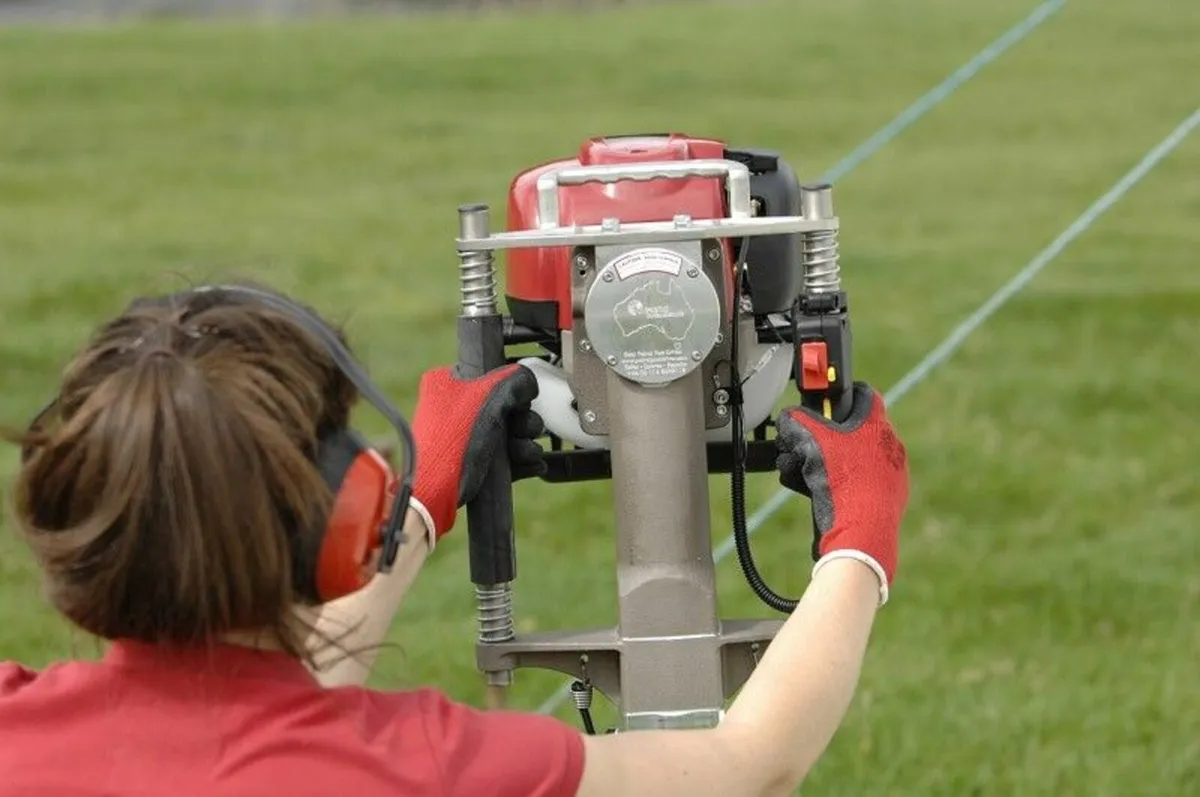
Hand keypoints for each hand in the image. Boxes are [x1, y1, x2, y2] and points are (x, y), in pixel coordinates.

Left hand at [409, 363, 545, 540]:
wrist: (435, 492)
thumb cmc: (454, 440)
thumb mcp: (489, 396)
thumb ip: (517, 380)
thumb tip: (529, 383)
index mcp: (449, 383)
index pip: (493, 377)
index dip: (513, 390)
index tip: (519, 402)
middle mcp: (456, 408)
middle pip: (508, 408)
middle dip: (524, 422)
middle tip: (522, 430)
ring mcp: (466, 438)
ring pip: (510, 434)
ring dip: (526, 444)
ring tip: (525, 453)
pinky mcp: (475, 464)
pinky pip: (507, 457)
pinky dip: (522, 460)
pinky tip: (533, 464)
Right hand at [775, 382, 908, 604]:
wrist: (861, 534)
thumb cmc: (843, 483)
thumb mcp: (810, 441)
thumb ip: (796, 421)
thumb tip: (788, 418)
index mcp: (878, 426)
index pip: (862, 395)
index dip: (839, 394)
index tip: (822, 401)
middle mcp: (889, 448)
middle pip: (849, 430)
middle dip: (817, 437)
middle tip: (797, 445)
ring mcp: (888, 476)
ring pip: (848, 459)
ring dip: (818, 462)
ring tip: (795, 472)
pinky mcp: (883, 500)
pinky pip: (853, 482)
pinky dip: (831, 483)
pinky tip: (808, 491)